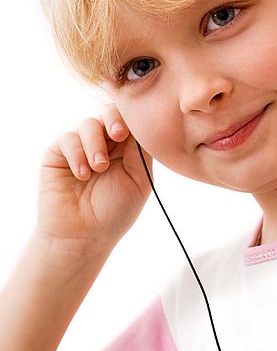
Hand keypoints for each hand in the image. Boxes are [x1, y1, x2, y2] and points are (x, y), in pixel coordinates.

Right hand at [37, 104, 151, 255]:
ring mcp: (81, 146)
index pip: (131, 120)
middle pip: (110, 113)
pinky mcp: (58, 153)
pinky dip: (77, 153)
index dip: (134, 118)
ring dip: (95, 144)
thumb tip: (144, 123)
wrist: (83, 237)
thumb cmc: (115, 211)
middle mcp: (104, 142)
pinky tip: (82, 174)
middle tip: (118, 135)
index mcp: (127, 147)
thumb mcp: (139, 179)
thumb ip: (142, 150)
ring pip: (89, 124)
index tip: (136, 128)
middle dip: (114, 119)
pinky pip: (68, 138)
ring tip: (99, 168)